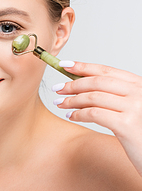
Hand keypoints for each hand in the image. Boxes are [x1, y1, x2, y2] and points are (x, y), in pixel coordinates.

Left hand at [52, 61, 141, 175]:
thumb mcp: (132, 108)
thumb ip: (115, 96)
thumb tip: (81, 86)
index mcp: (140, 85)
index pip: (107, 71)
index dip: (84, 67)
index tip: (65, 66)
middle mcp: (139, 93)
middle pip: (97, 82)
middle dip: (73, 84)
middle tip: (57, 89)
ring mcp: (134, 108)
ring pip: (93, 97)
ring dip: (72, 100)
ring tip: (61, 104)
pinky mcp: (127, 125)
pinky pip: (94, 114)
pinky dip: (79, 114)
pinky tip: (72, 116)